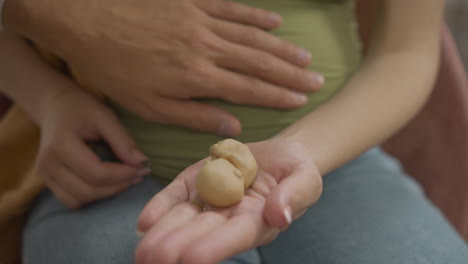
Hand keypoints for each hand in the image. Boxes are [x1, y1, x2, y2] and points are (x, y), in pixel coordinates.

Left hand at [5, 0, 322, 136]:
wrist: (87, 20)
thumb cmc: (115, 68)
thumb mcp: (149, 105)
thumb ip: (193, 115)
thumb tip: (231, 124)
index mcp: (198, 77)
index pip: (249, 88)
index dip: (278, 95)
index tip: (301, 100)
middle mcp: (208, 48)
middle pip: (259, 62)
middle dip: (291, 74)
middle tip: (316, 80)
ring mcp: (202, 22)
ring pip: (252, 36)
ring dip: (281, 48)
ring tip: (305, 57)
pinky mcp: (193, 3)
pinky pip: (233, 9)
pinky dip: (256, 16)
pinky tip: (274, 22)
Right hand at [35, 89, 149, 208]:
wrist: (55, 107)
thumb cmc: (82, 108)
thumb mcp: (105, 117)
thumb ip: (123, 141)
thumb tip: (142, 163)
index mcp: (61, 144)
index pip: (96, 173)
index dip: (123, 175)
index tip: (142, 168)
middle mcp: (48, 163)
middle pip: (87, 191)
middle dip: (118, 187)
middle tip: (138, 175)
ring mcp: (44, 174)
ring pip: (78, 200)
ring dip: (105, 194)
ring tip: (124, 180)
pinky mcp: (47, 181)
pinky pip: (71, 200)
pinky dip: (91, 197)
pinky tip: (106, 183)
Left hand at [135, 139, 321, 263]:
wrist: (278, 154)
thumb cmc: (295, 170)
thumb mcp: (305, 178)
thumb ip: (295, 194)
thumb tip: (281, 216)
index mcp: (257, 220)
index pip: (235, 236)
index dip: (215, 247)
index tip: (192, 258)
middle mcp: (229, 216)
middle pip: (202, 233)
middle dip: (177, 247)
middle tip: (153, 260)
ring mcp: (210, 199)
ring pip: (184, 219)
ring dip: (162, 235)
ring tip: (142, 252)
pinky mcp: (196, 183)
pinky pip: (176, 196)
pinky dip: (159, 208)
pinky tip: (144, 223)